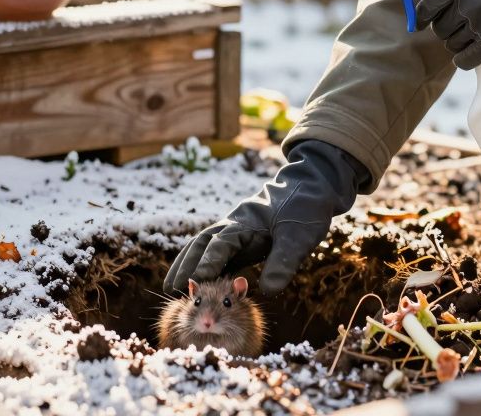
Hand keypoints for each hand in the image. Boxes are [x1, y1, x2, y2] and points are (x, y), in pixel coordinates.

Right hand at [164, 140, 368, 295]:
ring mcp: (236, 233)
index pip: (223, 242)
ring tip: (171, 288)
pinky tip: (196, 286)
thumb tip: (269, 290)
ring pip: (204, 248)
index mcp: (246, 220)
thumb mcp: (301, 235)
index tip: (197, 279)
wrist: (309, 189)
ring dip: (187, 265)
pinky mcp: (242, 242)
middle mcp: (234, 225)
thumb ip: (285, 260)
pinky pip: (217, 256)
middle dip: (186, 264)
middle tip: (171, 287)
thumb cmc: (304, 208)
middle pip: (203, 243)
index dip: (210, 261)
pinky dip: (204, 268)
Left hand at [414, 0, 480, 68]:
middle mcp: (466, 3)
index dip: (421, 17)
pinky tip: (463, 59)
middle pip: (440, 28)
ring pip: (453, 44)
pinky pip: (469, 58)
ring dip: (456, 43)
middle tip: (454, 26)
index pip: (428, 6)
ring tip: (466, 36)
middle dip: (445, 29)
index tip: (420, 23)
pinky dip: (464, 60)